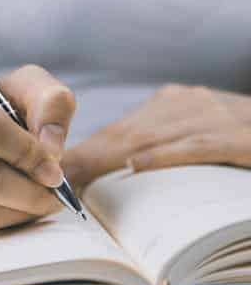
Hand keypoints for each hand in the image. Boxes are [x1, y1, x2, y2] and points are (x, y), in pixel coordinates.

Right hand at [0, 65, 75, 231]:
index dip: (26, 154)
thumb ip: (50, 102)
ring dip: (19, 213)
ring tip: (38, 202)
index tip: (52, 169)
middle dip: (28, 191)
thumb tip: (50, 149)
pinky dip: (1, 224)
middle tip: (53, 194)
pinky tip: (11, 207)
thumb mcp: (23, 89)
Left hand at [64, 84, 250, 187]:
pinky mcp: (239, 135)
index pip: (120, 130)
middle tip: (53, 179)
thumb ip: (161, 143)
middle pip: (126, 134)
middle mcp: (185, 105)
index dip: (86, 151)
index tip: (57, 171)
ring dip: (111, 160)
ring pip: (152, 138)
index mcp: (172, 104)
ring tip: (77, 179)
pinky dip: (166, 156)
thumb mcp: (196, 129)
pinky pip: (197, 145)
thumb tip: (120, 169)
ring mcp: (212, 116)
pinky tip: (139, 165)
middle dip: (87, 158)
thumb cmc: (239, 135)